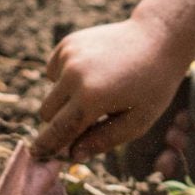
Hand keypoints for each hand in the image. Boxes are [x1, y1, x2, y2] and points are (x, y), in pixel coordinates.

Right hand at [33, 18, 188, 163]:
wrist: (158, 38)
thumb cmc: (153, 85)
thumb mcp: (138, 121)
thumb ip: (103, 140)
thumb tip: (74, 155)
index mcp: (91, 98)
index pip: (58, 130)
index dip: (46, 146)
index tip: (36, 156)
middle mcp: (74, 75)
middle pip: (47, 112)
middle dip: (59, 123)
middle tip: (83, 123)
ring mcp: (70, 55)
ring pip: (50, 92)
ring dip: (64, 100)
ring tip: (97, 92)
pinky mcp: (69, 43)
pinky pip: (54, 70)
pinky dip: (65, 78)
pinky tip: (92, 73)